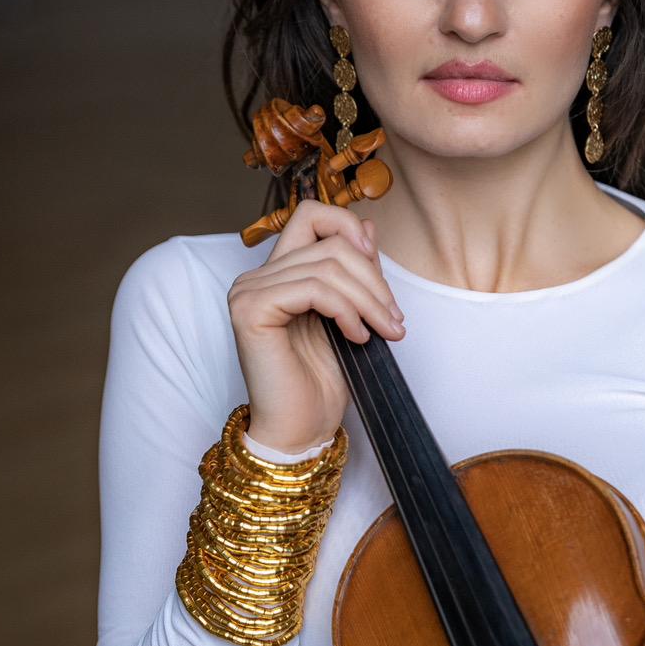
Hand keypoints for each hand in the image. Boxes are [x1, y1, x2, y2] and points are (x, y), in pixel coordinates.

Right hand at [227, 203, 404, 452]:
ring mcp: (249, 292)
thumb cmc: (321, 383)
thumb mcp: (350, 315)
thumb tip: (369, 226)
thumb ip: (354, 272)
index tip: (378, 266)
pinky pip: (314, 289)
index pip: (311, 215)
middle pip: (330, 243)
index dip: (349, 227)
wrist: (302, 430)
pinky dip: (347, 311)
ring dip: (369, 300)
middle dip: (374, 280)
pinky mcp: (252, 311)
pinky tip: (357, 337)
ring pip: (327, 266)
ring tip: (385, 332)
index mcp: (277, 274)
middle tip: (395, 320)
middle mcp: (256, 277)